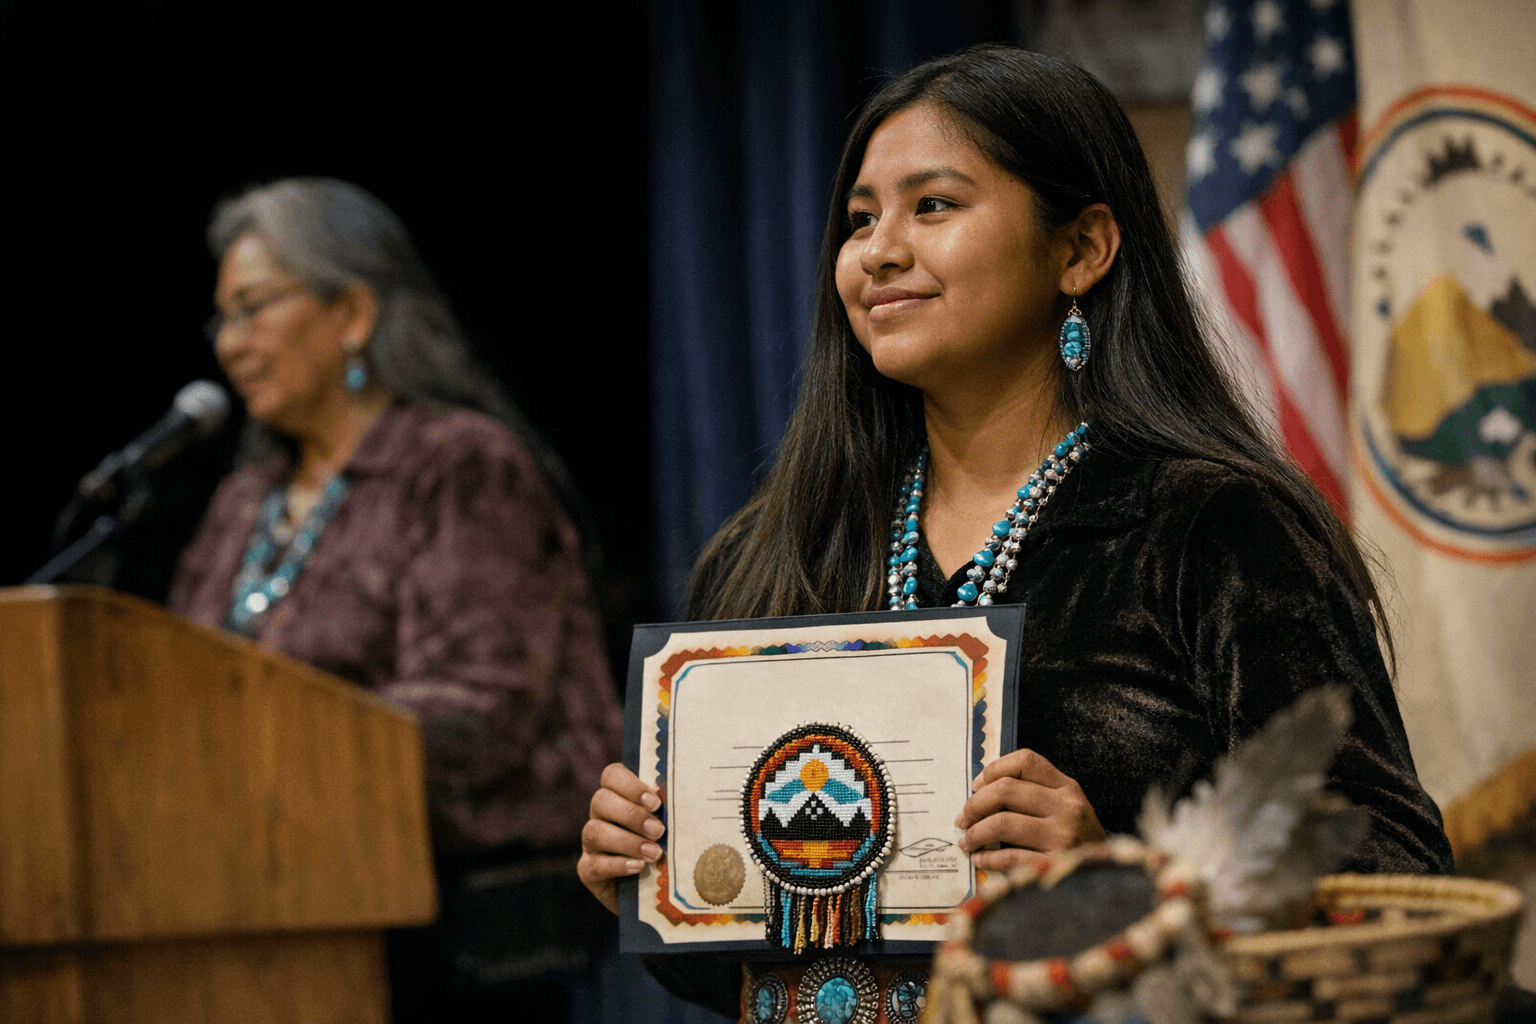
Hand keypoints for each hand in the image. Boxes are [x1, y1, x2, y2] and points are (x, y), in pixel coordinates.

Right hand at [577, 763, 665, 914]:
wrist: (655, 893)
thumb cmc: (668, 850)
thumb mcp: (672, 828)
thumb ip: (672, 812)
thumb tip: (687, 798)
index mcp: (619, 796)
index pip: (612, 776)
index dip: (630, 785)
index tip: (655, 802)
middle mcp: (601, 816)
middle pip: (601, 800)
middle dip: (631, 814)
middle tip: (659, 830)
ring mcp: (591, 844)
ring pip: (594, 831)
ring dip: (627, 841)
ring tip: (654, 854)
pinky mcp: (588, 870)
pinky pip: (594, 864)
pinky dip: (618, 865)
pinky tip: (638, 867)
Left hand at [953, 748, 1105, 872]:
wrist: (1109, 879)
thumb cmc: (1078, 840)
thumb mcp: (1066, 807)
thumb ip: (1034, 793)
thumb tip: (980, 790)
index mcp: (1068, 788)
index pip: (1026, 761)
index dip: (994, 769)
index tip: (977, 785)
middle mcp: (1067, 808)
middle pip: (1006, 790)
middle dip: (975, 804)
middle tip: (963, 818)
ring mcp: (1063, 837)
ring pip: (1002, 823)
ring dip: (976, 833)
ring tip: (967, 840)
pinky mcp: (1054, 865)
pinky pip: (1009, 857)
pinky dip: (988, 858)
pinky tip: (981, 859)